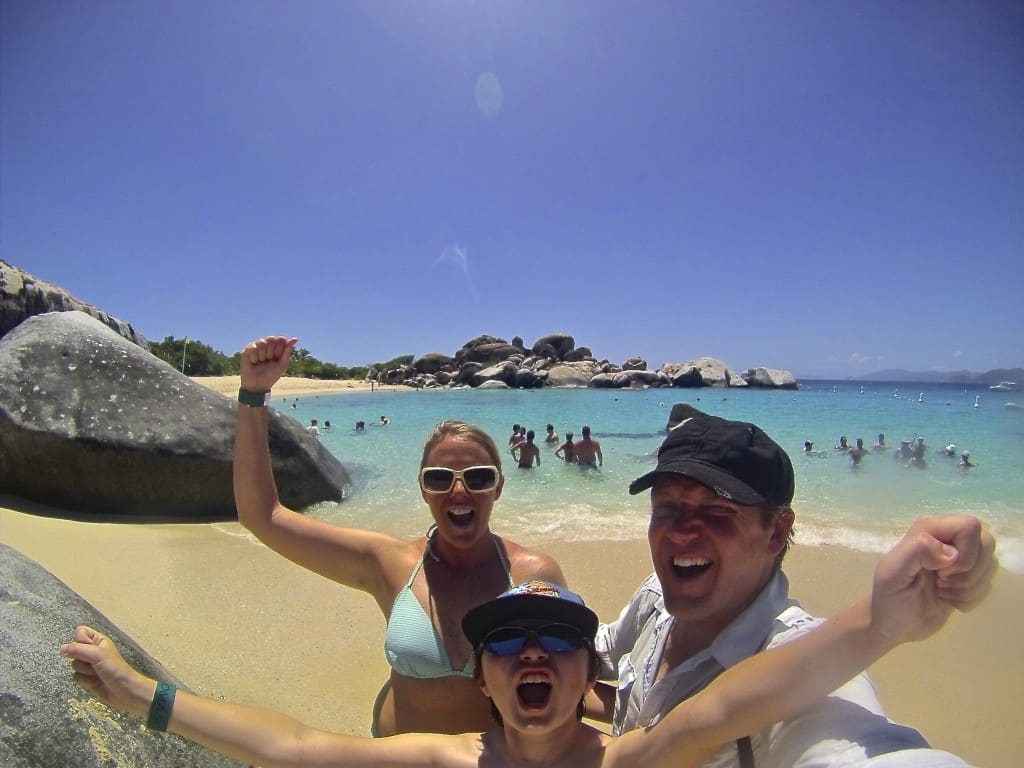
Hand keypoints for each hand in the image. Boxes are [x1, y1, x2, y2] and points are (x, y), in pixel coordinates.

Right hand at [60, 625, 153, 716]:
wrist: (124, 692)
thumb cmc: (115, 669)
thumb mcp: (97, 654)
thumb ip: (78, 649)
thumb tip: (62, 648)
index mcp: (99, 640)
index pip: (80, 632)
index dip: (80, 640)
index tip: (88, 648)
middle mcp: (93, 651)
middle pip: (73, 651)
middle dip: (82, 659)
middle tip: (95, 664)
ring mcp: (90, 666)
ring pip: (74, 665)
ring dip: (85, 672)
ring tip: (97, 675)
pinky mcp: (87, 679)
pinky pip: (76, 678)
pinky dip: (85, 681)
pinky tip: (95, 683)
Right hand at [240, 336, 297, 391]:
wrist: (258, 384)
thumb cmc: (271, 375)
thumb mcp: (282, 364)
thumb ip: (287, 351)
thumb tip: (295, 338)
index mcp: (277, 347)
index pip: (281, 339)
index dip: (280, 349)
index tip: (277, 359)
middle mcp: (267, 344)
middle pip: (271, 339)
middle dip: (271, 353)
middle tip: (268, 361)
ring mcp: (257, 346)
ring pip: (262, 342)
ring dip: (263, 356)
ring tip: (260, 362)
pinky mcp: (247, 350)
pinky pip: (253, 347)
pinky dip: (254, 357)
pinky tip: (254, 362)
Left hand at [870, 515, 995, 645]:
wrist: (895, 624)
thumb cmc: (889, 597)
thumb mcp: (892, 574)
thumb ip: (916, 552)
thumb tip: (952, 553)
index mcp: (928, 529)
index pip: (969, 526)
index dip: (964, 552)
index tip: (941, 570)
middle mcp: (948, 539)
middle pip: (986, 543)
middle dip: (968, 572)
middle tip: (942, 581)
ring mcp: (961, 559)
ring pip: (991, 564)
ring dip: (968, 587)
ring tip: (942, 591)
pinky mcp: (968, 578)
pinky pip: (988, 584)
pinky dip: (970, 599)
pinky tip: (949, 600)